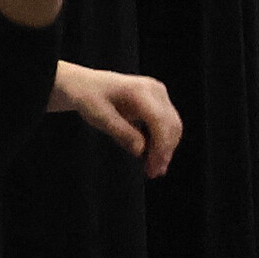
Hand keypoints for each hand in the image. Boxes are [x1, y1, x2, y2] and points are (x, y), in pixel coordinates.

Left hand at [61, 65, 180, 179]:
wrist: (86, 84)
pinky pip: (166, 125)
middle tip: (152, 173)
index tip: (152, 167)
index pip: (159, 120)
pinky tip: (152, 157)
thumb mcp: (99, 117)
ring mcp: (158, 94)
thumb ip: (121, 133)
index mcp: (140, 90)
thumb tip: (140, 150)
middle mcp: (154, 89)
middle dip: (164, 151)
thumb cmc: (89, 97)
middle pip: (171, 125)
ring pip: (172, 127)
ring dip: (165, 149)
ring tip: (153, 169)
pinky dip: (162, 142)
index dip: (159, 146)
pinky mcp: (158, 102)